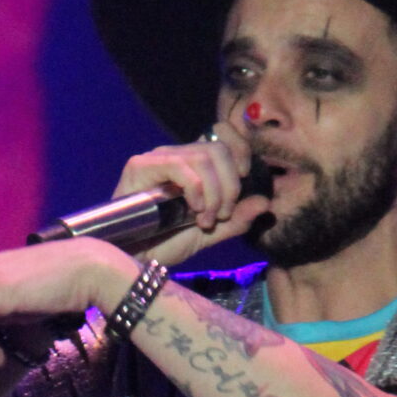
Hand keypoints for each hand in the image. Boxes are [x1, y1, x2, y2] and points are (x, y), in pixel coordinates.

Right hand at [106, 117, 274, 270]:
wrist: (132, 262)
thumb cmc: (163, 246)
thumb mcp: (209, 234)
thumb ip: (235, 219)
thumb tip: (264, 202)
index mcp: (192, 164)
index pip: (222, 134)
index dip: (241, 150)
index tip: (244, 178)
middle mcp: (175, 155)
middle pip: (218, 149)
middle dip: (230, 185)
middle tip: (221, 215)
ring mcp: (157, 159)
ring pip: (203, 157)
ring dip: (214, 192)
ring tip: (206, 220)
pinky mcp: (140, 167)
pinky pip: (180, 166)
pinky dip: (195, 190)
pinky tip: (193, 211)